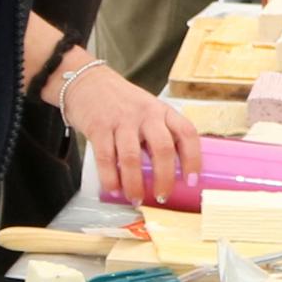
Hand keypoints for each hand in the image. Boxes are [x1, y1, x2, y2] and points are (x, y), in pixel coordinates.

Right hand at [57, 65, 199, 206]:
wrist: (88, 82)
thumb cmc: (122, 103)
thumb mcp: (148, 111)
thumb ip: (159, 134)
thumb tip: (168, 173)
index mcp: (163, 111)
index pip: (186, 133)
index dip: (193, 159)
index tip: (191, 181)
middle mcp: (146, 114)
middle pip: (163, 148)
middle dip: (165, 177)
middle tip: (162, 196)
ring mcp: (121, 120)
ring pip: (132, 157)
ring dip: (135, 183)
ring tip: (136, 199)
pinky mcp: (98, 127)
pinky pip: (106, 158)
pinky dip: (110, 178)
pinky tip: (113, 189)